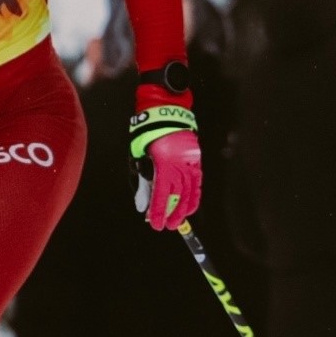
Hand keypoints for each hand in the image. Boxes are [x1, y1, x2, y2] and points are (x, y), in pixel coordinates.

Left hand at [130, 106, 202, 228]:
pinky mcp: (196, 158)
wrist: (165, 110)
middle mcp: (179, 164)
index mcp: (163, 163)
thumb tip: (143, 206)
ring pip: (190, 191)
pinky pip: (198, 182)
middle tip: (168, 226)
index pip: (162, 194)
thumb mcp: (137, 156)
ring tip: (180, 220)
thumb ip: (141, 182)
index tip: (156, 224)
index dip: (159, 211)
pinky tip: (191, 204)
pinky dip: (195, 195)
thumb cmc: (147, 133)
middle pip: (178, 195)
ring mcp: (190, 161)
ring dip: (185, 207)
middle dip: (172, 213)